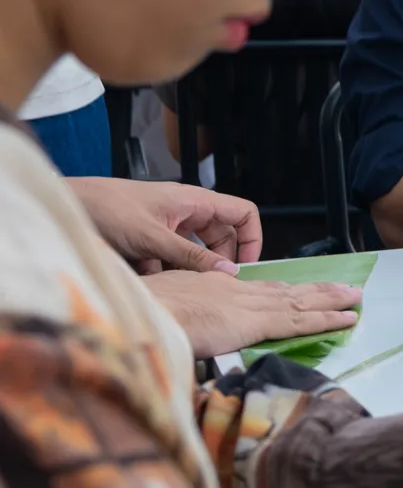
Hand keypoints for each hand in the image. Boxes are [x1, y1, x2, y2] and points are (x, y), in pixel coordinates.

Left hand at [68, 177, 262, 272]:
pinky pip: (169, 258)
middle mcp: (186, 212)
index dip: (252, 238)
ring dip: (188, 269)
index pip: (242, 214)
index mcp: (195, 201)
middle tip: (213, 285)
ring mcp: (167, 226)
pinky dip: (165, 272)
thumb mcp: (153, 237)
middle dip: (218, 262)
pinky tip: (151, 282)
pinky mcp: (149, 240)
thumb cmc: (106, 208)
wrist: (65, 206)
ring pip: (193, 251)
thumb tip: (229, 273)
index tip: (246, 266)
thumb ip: (191, 256)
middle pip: (220, 237)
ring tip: (177, 285)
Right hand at [141, 270, 360, 359]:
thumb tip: (177, 319)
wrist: (141, 311)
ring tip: (354, 298)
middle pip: (284, 289)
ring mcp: (249, 305)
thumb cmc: (140, 311)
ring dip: (330, 300)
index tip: (294, 290)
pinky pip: (300, 320)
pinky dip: (327, 319)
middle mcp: (236, 290)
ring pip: (300, 300)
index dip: (279, 290)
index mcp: (212, 284)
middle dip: (314, 289)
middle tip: (342, 288)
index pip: (255, 289)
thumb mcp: (158, 303)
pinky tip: (346, 318)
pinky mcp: (257, 321)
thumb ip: (177, 310)